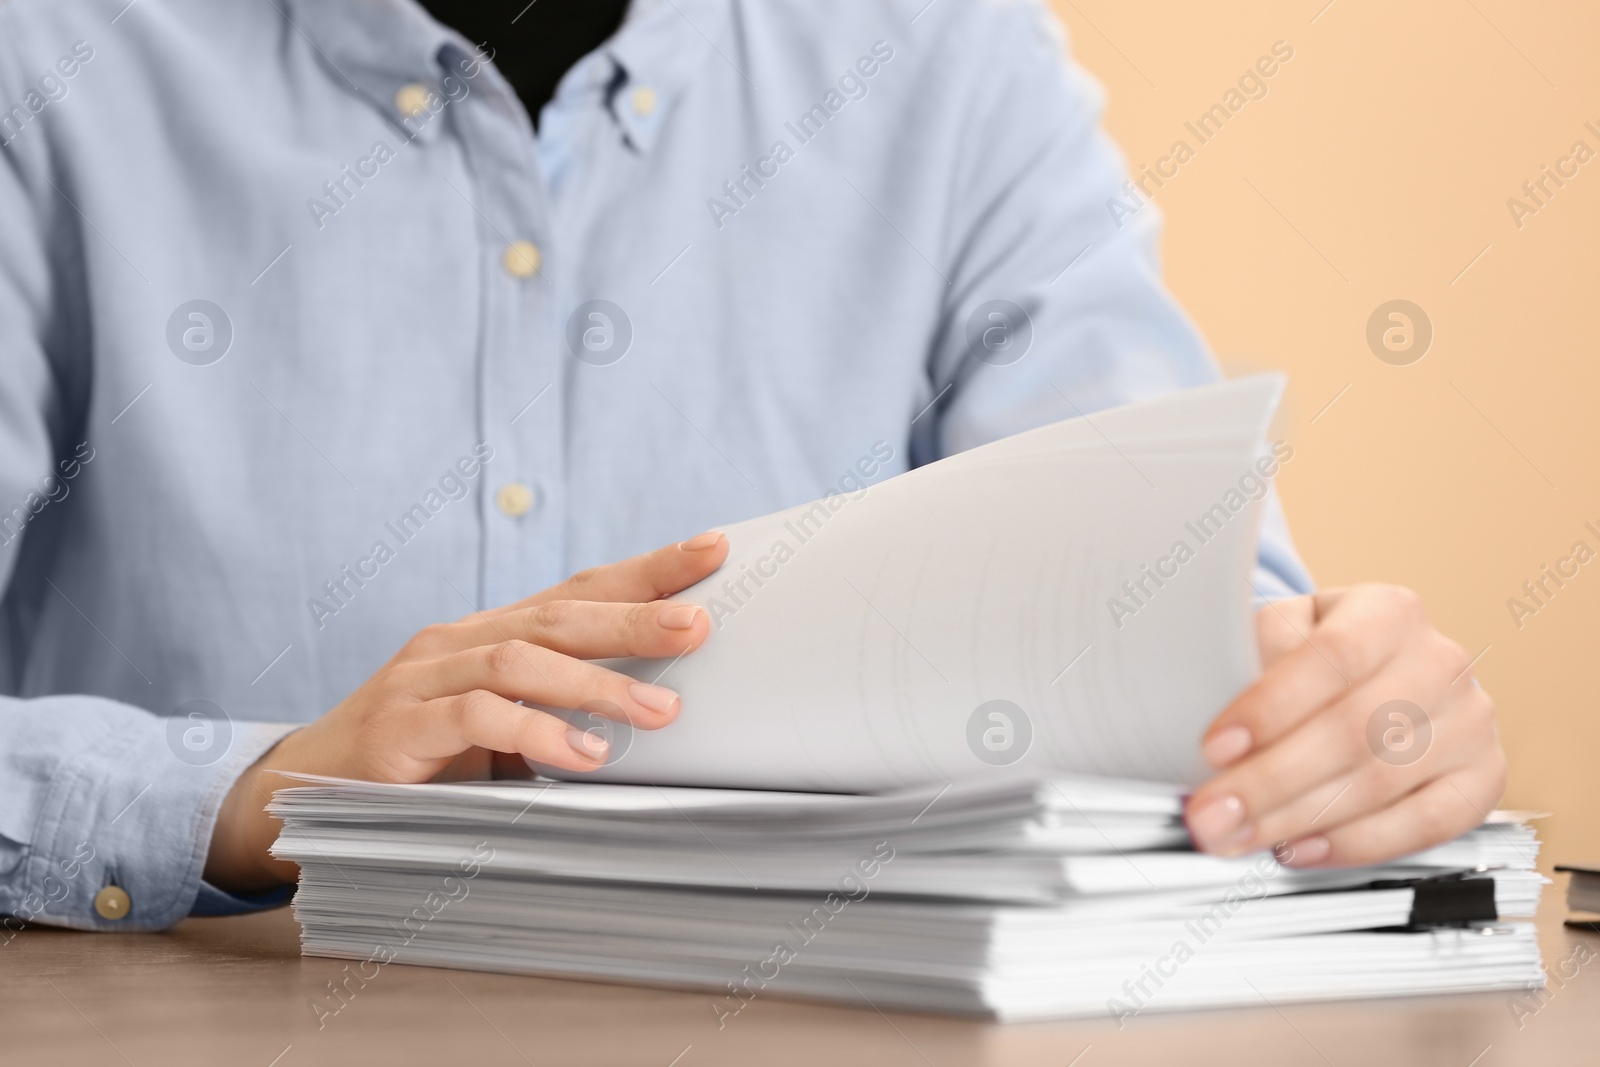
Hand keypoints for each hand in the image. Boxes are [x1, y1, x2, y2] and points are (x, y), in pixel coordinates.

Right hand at [205, 531, 727, 891]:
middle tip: (700, 623)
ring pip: (521, 660)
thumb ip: (557, 717)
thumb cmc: (419, 766)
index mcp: (490, 636)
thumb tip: (659, 717)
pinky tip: (581, 753)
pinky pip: (476, 717)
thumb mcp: (500, 736)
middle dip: (635, 614)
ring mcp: (423, 678)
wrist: (300, 798)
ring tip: (661, 711)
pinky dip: (534, 730)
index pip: (576, 591)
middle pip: (558, 614)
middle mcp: (457, 642)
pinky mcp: (399, 726)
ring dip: (596, 683)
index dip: (644, 570)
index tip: (712, 550)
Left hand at [1185, 584, 1504, 867]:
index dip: (1270, 707)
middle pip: (1352, 729)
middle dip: (1269, 781)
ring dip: (1299, 819)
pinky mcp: (1483, 777)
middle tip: (1212, 813)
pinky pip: (1425, 824)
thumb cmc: (1317, 655)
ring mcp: (1470, 722)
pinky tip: (1303, 848)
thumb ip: (1252, 664)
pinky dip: (1357, 843)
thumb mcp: (1282, 633)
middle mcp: (1439, 662)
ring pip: (1381, 781)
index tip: (1216, 747)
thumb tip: (1219, 735)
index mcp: (1389, 611)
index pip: (1331, 658)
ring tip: (1241, 835)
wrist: (1376, 672)